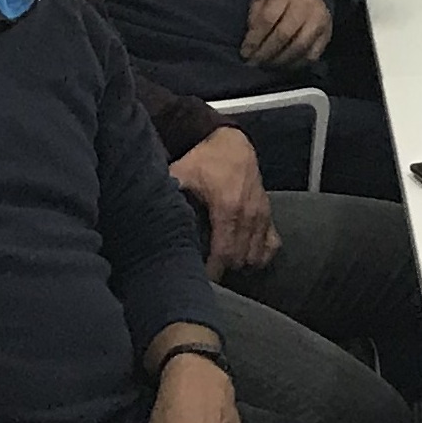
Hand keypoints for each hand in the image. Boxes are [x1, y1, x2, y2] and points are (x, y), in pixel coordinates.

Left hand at [168, 128, 279, 276]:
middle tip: (207, 274)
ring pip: (256, 255)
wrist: (232, 143)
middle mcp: (249, 215)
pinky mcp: (269, 214)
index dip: (213, 271)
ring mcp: (262, 215)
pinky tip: (247, 259)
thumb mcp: (182, 171)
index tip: (201, 279)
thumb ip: (169, 190)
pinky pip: (272, 244)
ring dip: (241, 265)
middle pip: (240, 258)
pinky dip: (261, 255)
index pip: (223, 252)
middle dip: (224, 270)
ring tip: (223, 269)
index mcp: (227, 208)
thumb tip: (148, 211)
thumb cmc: (205, 160)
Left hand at [240, 0, 332, 66]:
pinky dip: (296, 64)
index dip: (254, 38)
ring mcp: (319, 21)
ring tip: (266, 65)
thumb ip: (255, 15)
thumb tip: (251, 42)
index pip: (267, 18)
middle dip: (265, 52)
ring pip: (299, 47)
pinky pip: (312, 55)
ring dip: (280, 60)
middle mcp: (304, 6)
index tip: (245, 52)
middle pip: (283, 35)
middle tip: (253, 63)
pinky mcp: (326, 35)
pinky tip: (284, 65)